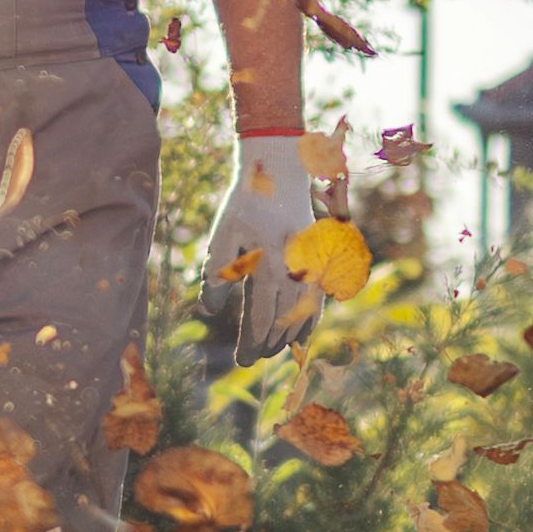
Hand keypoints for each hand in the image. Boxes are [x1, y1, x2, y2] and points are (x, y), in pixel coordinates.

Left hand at [205, 157, 337, 341]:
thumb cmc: (246, 203)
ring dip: (288, 335)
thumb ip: (217, 274)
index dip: (251, 343)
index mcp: (269, 265)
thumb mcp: (223, 235)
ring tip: (272, 348)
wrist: (281, 171)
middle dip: (268, 344)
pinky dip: (310, 318)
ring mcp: (313, 265)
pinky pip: (319, 298)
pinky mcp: (321, 259)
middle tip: (253, 358)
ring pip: (304, 314)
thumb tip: (211, 310)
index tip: (241, 361)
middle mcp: (296, 270)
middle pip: (283, 321)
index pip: (260, 318)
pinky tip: (300, 330)